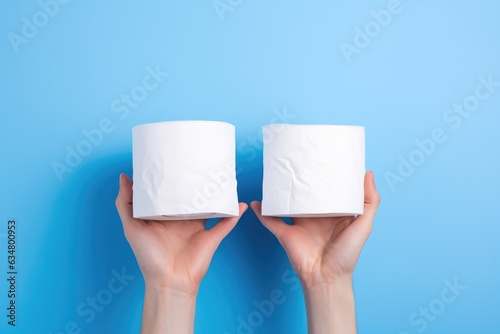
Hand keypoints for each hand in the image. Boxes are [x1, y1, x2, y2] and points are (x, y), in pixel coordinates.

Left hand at [115, 173, 246, 333]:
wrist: (168, 281)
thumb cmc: (148, 256)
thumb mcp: (131, 227)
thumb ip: (125, 203)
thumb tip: (124, 177)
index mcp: (164, 216)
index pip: (168, 193)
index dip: (171, 179)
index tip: (172, 161)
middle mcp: (182, 220)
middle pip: (191, 197)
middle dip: (195, 183)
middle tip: (199, 164)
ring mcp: (198, 228)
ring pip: (210, 206)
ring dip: (217, 195)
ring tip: (221, 178)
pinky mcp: (211, 237)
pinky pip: (226, 223)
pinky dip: (234, 214)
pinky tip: (240, 204)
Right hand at [251, 171, 379, 287]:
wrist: (327, 277)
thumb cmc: (347, 254)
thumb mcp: (363, 226)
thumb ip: (370, 201)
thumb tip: (368, 173)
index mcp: (334, 212)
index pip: (330, 189)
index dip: (328, 175)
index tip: (325, 157)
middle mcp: (316, 216)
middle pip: (307, 194)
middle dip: (303, 179)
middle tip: (299, 159)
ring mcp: (299, 224)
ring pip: (288, 203)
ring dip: (281, 191)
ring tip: (275, 174)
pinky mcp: (285, 233)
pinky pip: (270, 221)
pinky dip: (261, 212)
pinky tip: (255, 203)